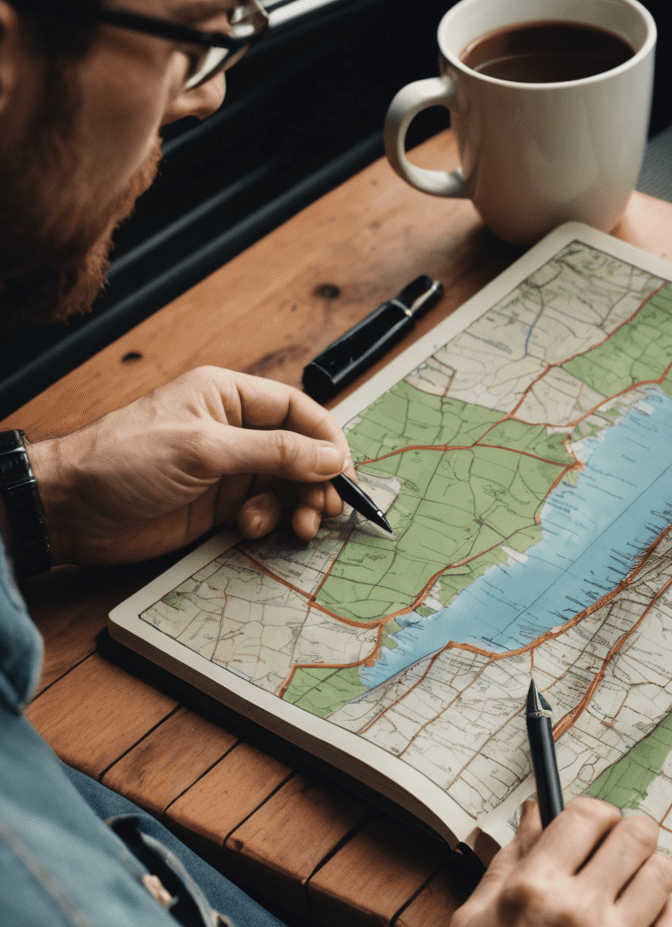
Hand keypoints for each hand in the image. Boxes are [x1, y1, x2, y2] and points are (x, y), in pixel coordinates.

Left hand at [27, 366, 352, 565]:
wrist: (73, 508)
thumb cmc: (123, 460)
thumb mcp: (206, 449)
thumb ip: (274, 452)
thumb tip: (330, 458)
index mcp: (228, 397)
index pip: (298, 411)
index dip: (327, 440)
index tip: (344, 472)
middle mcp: (233, 431)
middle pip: (300, 454)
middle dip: (317, 482)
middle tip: (326, 509)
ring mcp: (228, 470)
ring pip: (287, 487)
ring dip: (297, 507)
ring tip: (298, 526)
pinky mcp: (220, 505)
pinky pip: (265, 512)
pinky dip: (268, 523)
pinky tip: (249, 529)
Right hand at [400, 797, 671, 926]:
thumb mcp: (472, 919)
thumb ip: (511, 859)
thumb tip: (534, 814)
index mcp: (533, 890)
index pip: (589, 815)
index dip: (594, 816)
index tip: (594, 828)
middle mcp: (579, 915)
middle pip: (638, 836)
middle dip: (628, 838)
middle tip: (618, 857)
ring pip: (664, 875)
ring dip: (648, 877)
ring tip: (629, 898)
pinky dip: (669, 917)